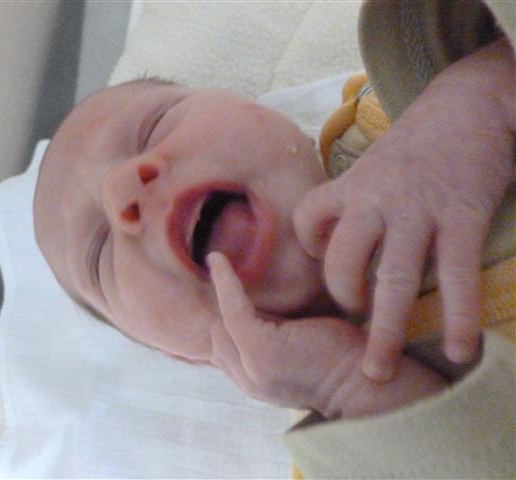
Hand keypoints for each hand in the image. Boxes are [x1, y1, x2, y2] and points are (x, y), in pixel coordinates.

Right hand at [206, 252, 445, 417]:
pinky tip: (218, 260)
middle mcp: (248, 381)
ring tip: (218, 262)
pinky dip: (224, 281)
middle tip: (219, 270)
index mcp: (256, 384)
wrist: (369, 382)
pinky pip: (231, 307)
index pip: (222, 348)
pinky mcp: (259, 348)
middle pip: (215, 335)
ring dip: (219, 290)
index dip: (220, 319)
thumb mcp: (297, 351)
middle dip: (216, 305)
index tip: (220, 288)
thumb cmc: (345, 360)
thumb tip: (262, 308)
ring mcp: (251, 367)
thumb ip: (274, 336)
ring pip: (219, 321)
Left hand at [294, 38, 514, 380]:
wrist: (468, 103)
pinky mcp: (461, 216)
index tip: (325, 266)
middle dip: (342, 302)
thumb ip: (351, 199)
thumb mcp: (371, 164)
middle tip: (349, 330)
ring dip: (385, 330)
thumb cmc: (417, 142)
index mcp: (351, 185)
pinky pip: (455, 276)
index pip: (307, 220)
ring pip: (391, 279)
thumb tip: (333, 235)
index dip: (309, 247)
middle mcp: (375, 200)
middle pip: (342, 261)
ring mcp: (416, 210)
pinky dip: (458, 316)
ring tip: (377, 370)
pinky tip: (460, 349)